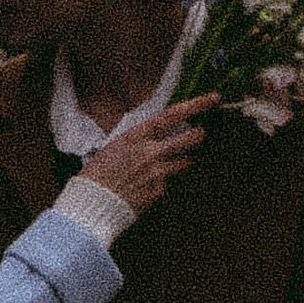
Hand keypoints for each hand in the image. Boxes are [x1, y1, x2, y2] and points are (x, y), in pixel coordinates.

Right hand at [85, 95, 213, 213]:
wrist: (91, 203)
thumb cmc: (95, 175)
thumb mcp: (113, 148)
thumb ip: (136, 142)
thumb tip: (151, 138)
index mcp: (136, 136)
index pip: (172, 116)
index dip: (195, 105)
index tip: (211, 99)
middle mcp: (151, 152)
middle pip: (188, 139)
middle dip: (197, 135)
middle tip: (199, 133)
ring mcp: (158, 172)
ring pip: (183, 162)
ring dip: (180, 160)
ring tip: (169, 163)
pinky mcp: (159, 191)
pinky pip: (167, 183)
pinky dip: (160, 182)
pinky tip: (146, 185)